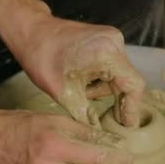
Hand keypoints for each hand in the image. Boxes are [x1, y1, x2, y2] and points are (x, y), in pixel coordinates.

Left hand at [10, 15, 145, 127]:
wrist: (31, 31)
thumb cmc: (41, 57)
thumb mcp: (63, 93)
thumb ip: (84, 114)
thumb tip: (98, 132)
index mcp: (106, 53)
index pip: (134, 85)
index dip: (132, 108)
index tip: (127, 126)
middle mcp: (114, 42)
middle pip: (127, 80)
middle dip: (117, 100)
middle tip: (108, 120)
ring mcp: (111, 38)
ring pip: (118, 74)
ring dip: (103, 89)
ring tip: (80, 93)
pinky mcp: (105, 39)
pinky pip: (111, 65)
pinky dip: (100, 78)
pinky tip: (82, 83)